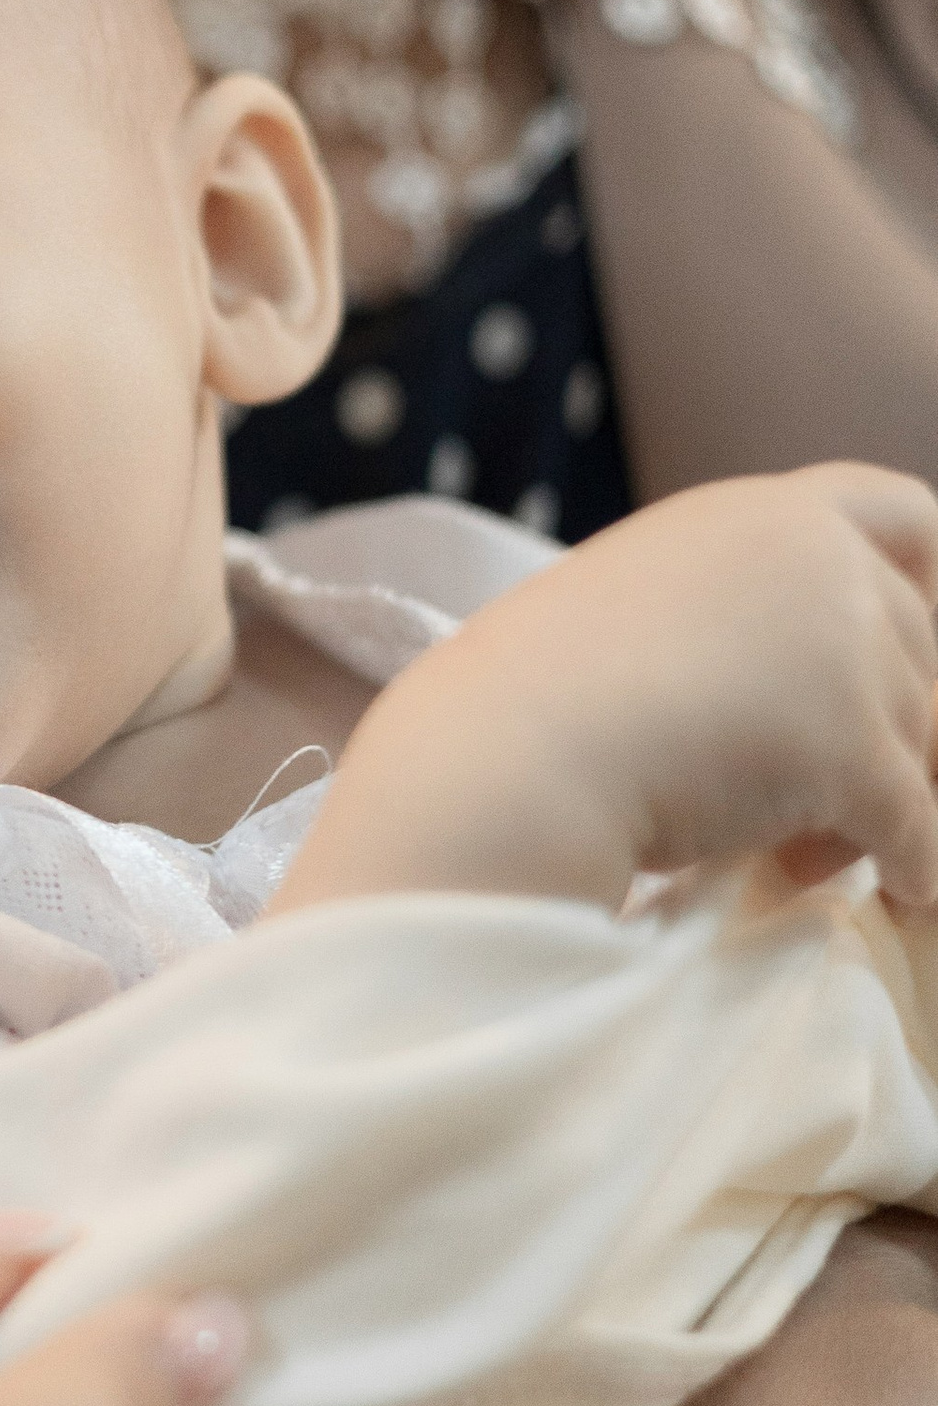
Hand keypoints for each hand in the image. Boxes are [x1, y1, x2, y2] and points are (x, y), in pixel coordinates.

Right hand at [279, 461, 937, 915]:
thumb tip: (795, 712)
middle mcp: (819, 561)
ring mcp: (845, 650)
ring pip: (920, 744)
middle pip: (921, 653)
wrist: (509, 754)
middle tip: (823, 804)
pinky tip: (899, 893)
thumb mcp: (642, 609)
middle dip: (893, 732)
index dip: (927, 577)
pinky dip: (914, 866)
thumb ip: (731, 621)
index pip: (900, 512)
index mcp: (760, 516)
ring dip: (878, 812)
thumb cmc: (539, 696)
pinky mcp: (853, 745)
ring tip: (804, 865)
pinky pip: (918, 825)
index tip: (924, 639)